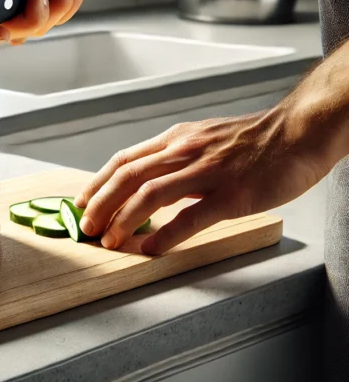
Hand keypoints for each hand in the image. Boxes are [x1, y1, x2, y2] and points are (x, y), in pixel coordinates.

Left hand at [74, 109, 328, 254]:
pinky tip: (152, 249)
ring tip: (110, 241)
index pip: (124, 160)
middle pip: (129, 176)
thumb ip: (176, 160)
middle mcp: (185, 151)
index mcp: (176, 139)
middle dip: (101, 204)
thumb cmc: (255, 140)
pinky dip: (167, 234)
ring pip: (151, 193)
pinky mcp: (232, 194)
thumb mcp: (205, 139)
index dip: (98, 183)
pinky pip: (192, 216)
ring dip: (124, 219)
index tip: (81, 203)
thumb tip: (148, 184)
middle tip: (86, 227)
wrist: (300, 132)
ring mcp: (208, 172)